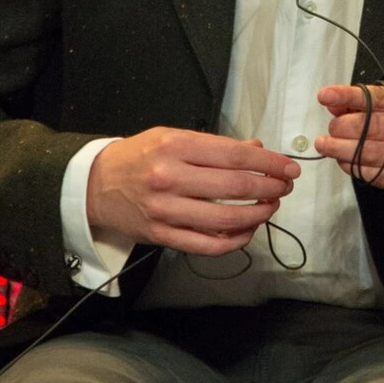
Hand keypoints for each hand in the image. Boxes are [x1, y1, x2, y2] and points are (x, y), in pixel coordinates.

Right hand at [86, 129, 299, 257]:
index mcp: (174, 146)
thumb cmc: (138, 157)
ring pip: (226, 220)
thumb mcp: (172, 136)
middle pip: (235, 187)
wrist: (95, 185)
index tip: (288, 168)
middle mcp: (169, 178)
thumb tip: (256, 149)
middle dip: (269, 187)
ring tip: (270, 206)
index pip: (234, 155)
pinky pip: (207, 246)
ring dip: (258, 214)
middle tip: (285, 186)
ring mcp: (165, 210)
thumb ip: (214, 145)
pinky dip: (235, 241)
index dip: (268, 163)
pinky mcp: (162, 236)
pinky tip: (248, 230)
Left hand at [315, 84, 383, 219]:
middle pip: (376, 126)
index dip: (350, 96)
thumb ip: (372, 106)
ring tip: (326, 145)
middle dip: (344, 126)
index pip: (382, 98)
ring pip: (373, 152)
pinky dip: (355, 167)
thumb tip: (335, 104)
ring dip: (342, 148)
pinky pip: (378, 175)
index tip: (326, 96)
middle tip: (330, 128)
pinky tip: (343, 161)